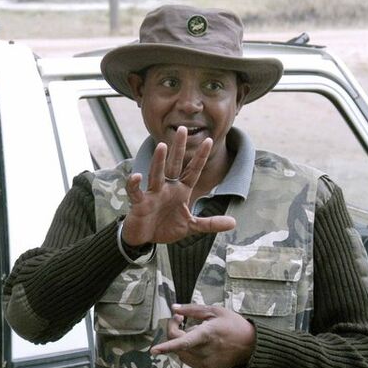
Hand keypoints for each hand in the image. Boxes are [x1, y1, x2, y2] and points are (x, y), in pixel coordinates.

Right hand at [121, 126, 235, 245]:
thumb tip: (234, 223)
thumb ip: (210, 223)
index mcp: (181, 190)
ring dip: (158, 161)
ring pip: (156, 174)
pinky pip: (136, 192)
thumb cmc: (166, 227)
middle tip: (182, 129)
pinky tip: (137, 176)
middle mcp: (167, 188)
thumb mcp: (191, 226)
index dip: (200, 157)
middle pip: (174, 165)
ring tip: (161, 146)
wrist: (145, 238)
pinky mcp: (139, 203)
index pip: (192, 171)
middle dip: (178, 148)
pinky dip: (134, 184)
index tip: (209, 139)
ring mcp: (153, 194)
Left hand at [150, 303, 255, 367]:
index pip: (183, 342)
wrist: (251, 346)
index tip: (153, 350)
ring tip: (192, 330)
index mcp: (207, 335)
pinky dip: (186, 349)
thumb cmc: (233, 324)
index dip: (167, 346)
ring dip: (179, 340)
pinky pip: (187, 359)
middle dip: (173, 329)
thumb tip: (174, 308)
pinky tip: (197, 342)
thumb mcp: (214, 311)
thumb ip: (192, 310)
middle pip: (178, 344)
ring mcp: (205, 362)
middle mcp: (204, 351)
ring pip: (180, 352)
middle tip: (180, 317)